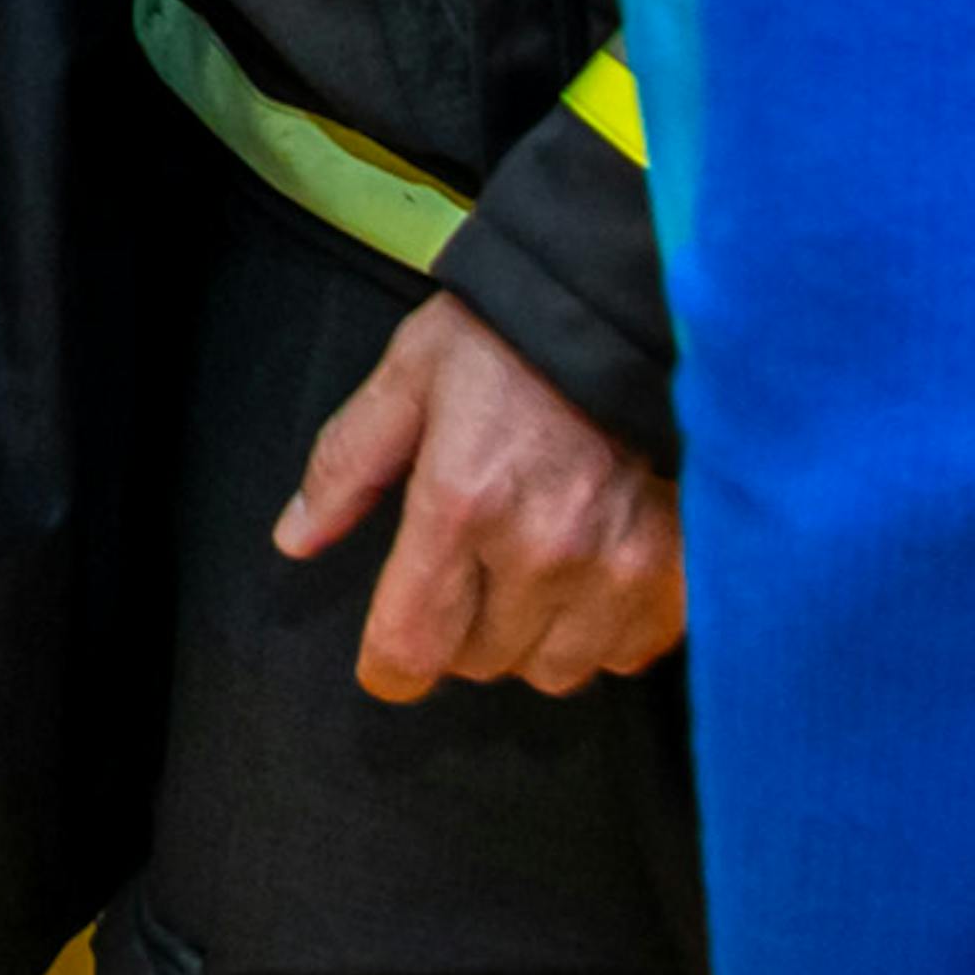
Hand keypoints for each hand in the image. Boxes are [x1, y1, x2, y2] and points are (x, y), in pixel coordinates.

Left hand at [275, 294, 687, 701]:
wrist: (640, 305)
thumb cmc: (514, 335)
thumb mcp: (410, 375)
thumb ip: (348, 463)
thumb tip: (295, 538)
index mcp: (462, 500)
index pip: (412, 646)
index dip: (390, 666)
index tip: (391, 658)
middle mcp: (542, 548)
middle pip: (481, 664)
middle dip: (465, 631)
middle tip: (477, 568)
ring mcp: (619, 565)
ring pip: (556, 670)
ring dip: (537, 637)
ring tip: (541, 568)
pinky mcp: (679, 570)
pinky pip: (628, 651)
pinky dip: (607, 628)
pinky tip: (599, 569)